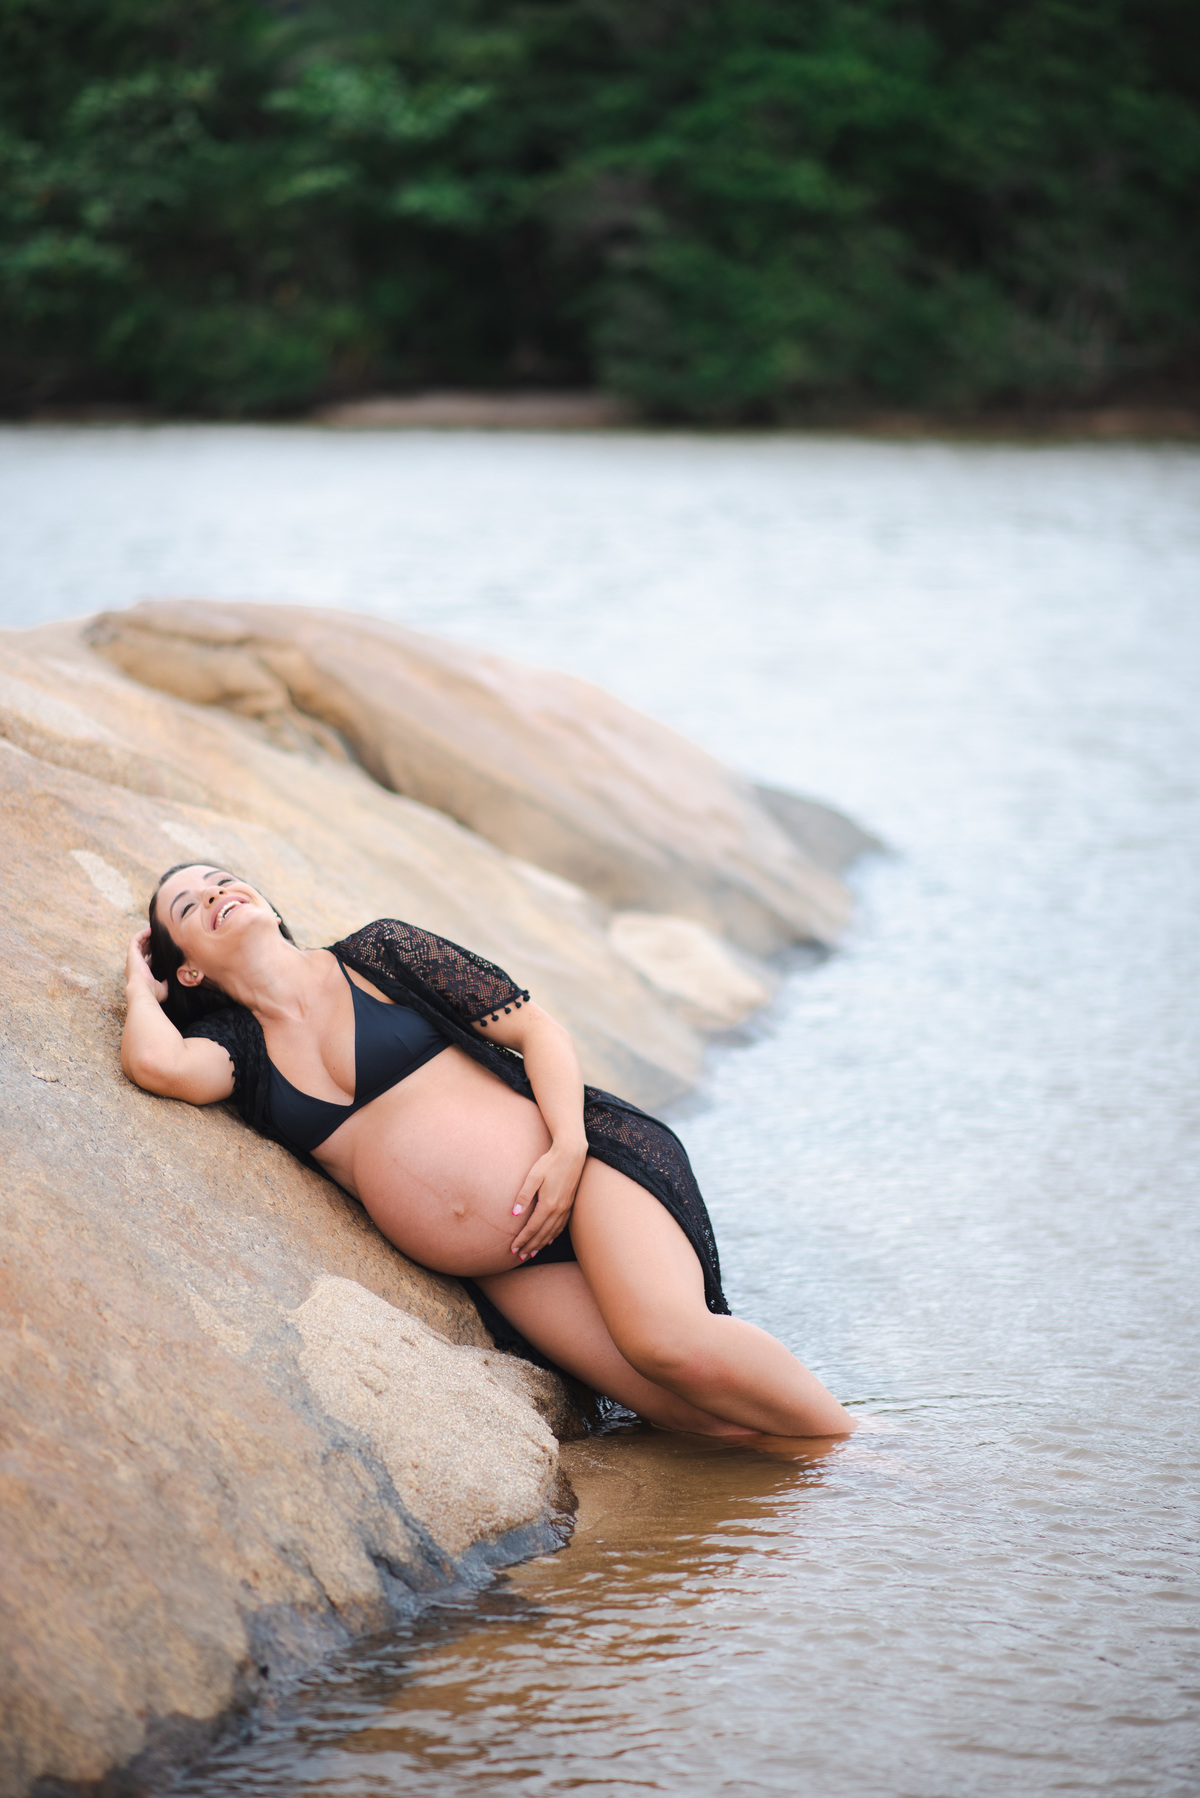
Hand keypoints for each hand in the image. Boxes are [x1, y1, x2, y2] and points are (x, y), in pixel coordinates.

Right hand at [125, 926, 167, 1004]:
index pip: (147, 961)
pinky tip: (149, 930)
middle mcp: (135, 966)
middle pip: (142, 951)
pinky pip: (135, 940)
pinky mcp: (132, 954)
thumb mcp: (163, 988)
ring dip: (145, 937)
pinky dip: (141, 934)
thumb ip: (167, 983)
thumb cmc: (152, 992)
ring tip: (154, 932)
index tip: (161, 950)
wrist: (142, 991)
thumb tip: (174, 978)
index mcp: (141, 974)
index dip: (153, 954)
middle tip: (158, 938)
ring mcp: (132, 959)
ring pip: (138, 944)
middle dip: (149, 944)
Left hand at [509, 1141, 586, 1259]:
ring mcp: (565, 1208)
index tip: (513, 1248)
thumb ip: (524, 1196)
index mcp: (548, 1204)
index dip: (522, 1240)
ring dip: (541, 1244)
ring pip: (552, 1232)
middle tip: (519, 1256)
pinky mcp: (569, 1205)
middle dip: (530, 1246)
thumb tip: (514, 1214)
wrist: (571, 1154)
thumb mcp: (533, 1176)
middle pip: (542, 1234)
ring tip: (532, 1253)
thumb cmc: (549, 1163)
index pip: (532, 1228)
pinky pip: (561, 1226)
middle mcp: (558, 1210)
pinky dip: (553, 1235)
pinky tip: (548, 1240)